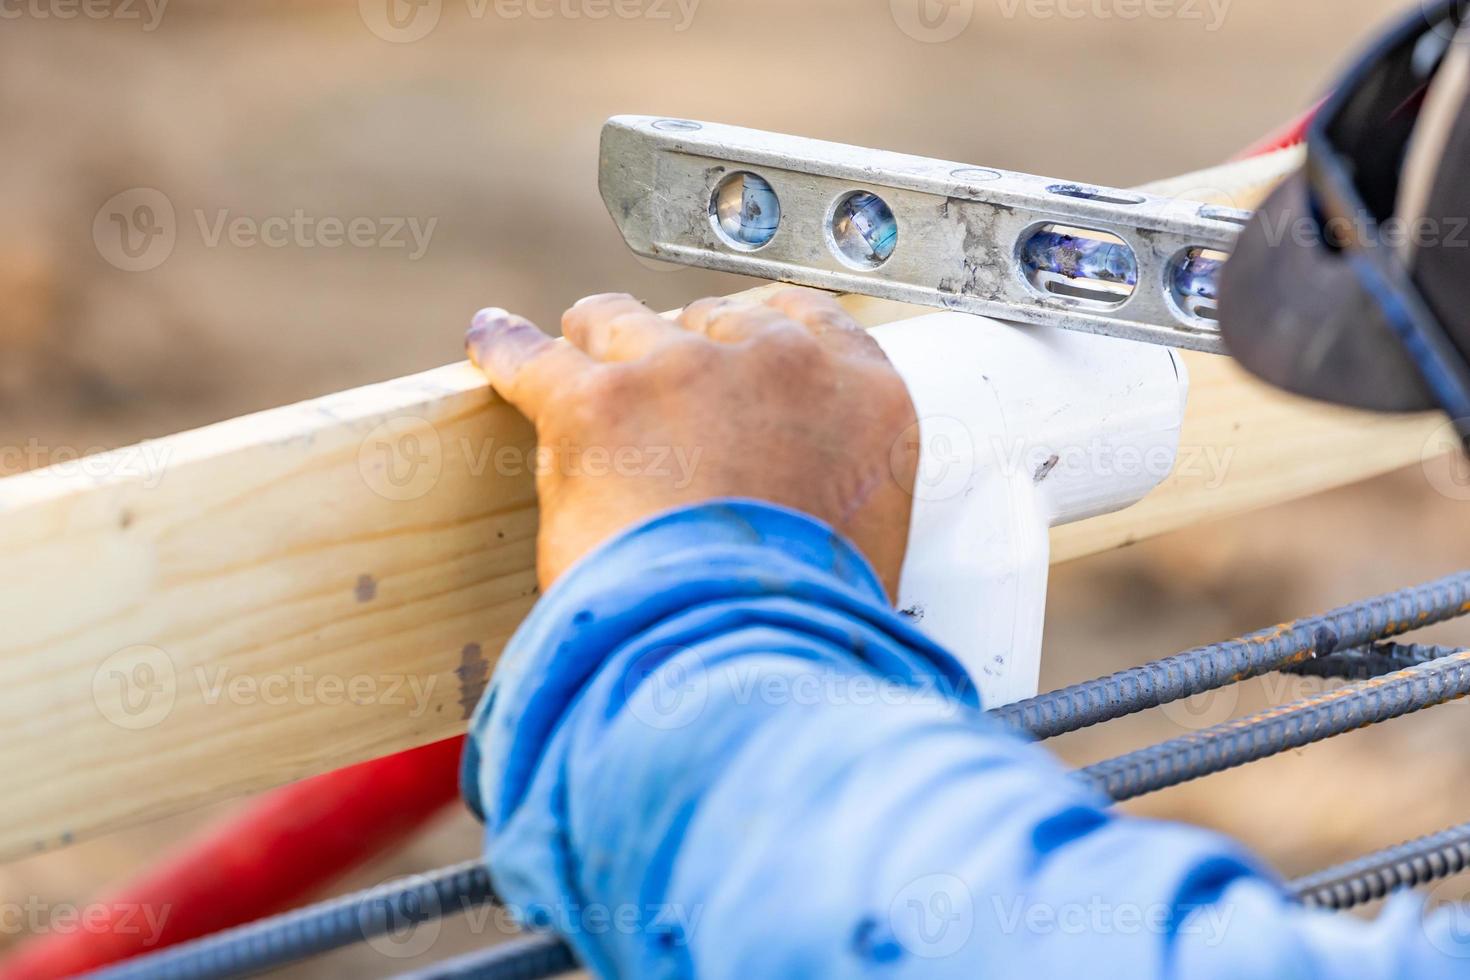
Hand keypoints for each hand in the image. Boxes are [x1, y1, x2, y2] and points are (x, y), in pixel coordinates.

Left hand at [465, 289, 918, 598]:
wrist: (748, 654)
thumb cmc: (806, 627)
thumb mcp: (863, 543)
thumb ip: (832, 489)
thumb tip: (791, 505)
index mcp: (863, 399)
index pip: (809, 320)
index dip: (757, 331)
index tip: (730, 340)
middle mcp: (780, 365)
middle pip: (709, 320)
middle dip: (680, 351)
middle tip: (653, 393)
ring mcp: (684, 372)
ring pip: (622, 324)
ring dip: (600, 346)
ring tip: (576, 359)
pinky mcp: (597, 401)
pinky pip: (534, 357)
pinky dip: (507, 350)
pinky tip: (492, 339)